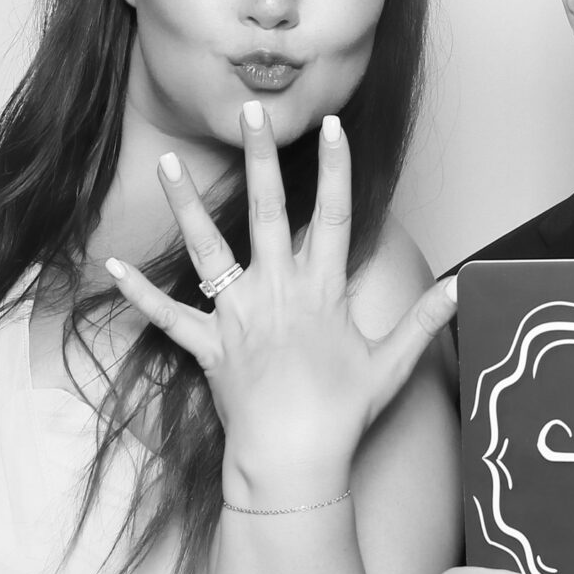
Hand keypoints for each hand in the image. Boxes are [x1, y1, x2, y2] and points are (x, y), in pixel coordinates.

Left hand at [105, 103, 457, 507]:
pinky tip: (111, 265)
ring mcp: (236, 315)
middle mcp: (276, 290)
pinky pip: (167, 315)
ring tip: (164, 162)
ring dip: (186, 204)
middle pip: (267, 212)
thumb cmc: (342, 414)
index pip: (334, 216)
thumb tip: (462, 286)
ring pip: (207, 248)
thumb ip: (425, 320)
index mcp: (322, 290)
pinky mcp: (207, 345)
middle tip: (250, 113)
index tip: (332, 126)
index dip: (336, 169)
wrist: (293, 460)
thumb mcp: (392, 364)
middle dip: (260, 158)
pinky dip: (138, 292)